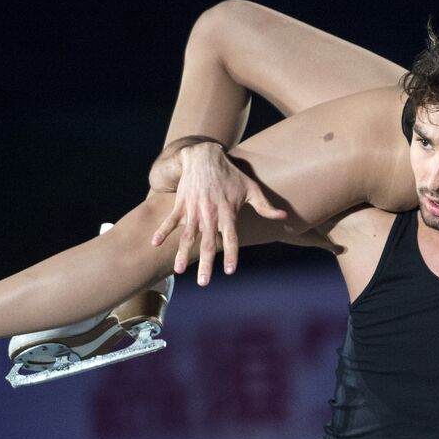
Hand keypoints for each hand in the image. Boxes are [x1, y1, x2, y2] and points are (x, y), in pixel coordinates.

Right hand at [148, 141, 286, 285]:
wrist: (205, 156)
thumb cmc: (230, 174)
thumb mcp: (251, 188)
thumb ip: (265, 206)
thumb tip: (283, 217)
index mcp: (227, 212)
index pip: (230, 238)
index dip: (230, 254)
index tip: (229, 271)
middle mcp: (210, 214)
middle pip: (207, 243)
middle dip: (205, 264)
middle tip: (204, 283)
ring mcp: (193, 210)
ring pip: (188, 236)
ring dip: (182, 254)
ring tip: (179, 271)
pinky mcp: (181, 204)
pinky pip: (170, 220)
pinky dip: (162, 231)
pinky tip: (155, 244)